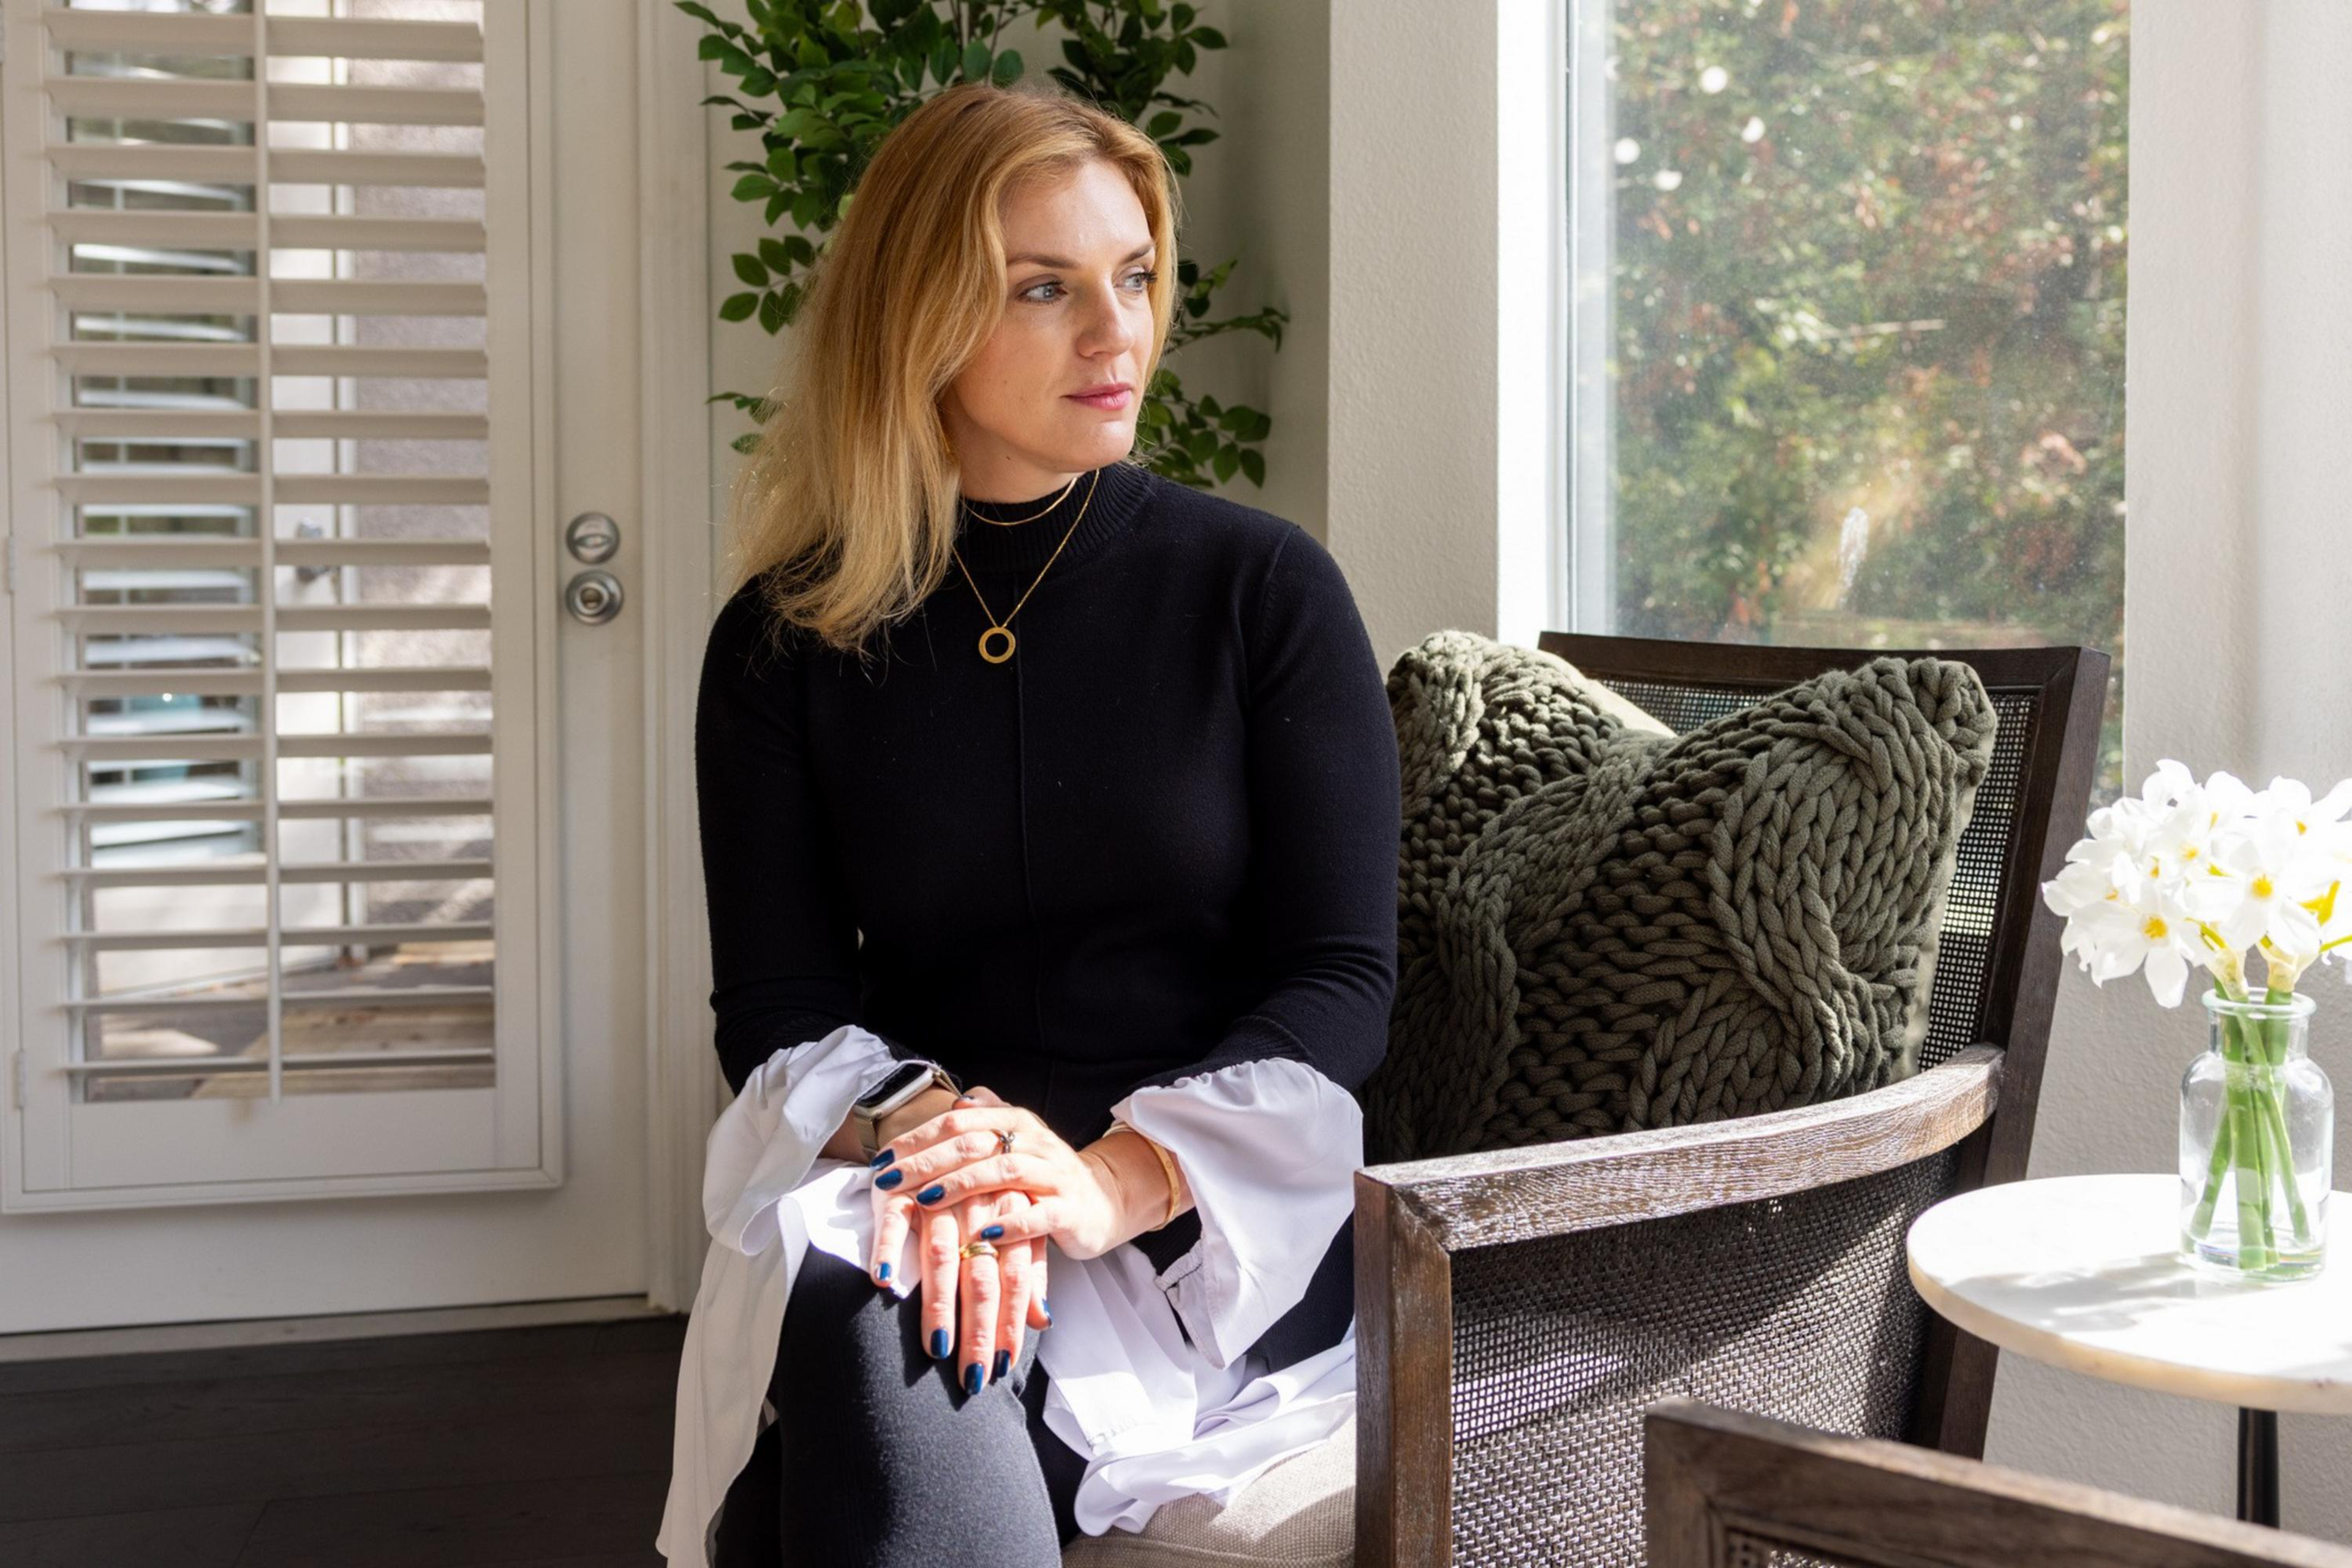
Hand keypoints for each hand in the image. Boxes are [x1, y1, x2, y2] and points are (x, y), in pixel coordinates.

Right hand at [866, 1088, 1051, 1391]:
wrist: (957, 1126)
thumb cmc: (987, 1190)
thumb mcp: (1016, 1225)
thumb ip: (1030, 1271)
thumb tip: (1044, 1321)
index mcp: (1011, 1218)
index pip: (1015, 1277)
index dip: (1010, 1321)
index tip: (1004, 1365)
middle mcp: (979, 1208)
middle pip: (983, 1275)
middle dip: (979, 1329)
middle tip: (971, 1377)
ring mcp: (941, 1196)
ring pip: (942, 1254)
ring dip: (938, 1304)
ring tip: (937, 1348)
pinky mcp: (904, 1185)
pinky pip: (896, 1216)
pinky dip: (889, 1247)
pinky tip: (884, 1282)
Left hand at [870, 1085, 1157, 1262]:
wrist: (1103, 1200)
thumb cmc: (1044, 1175)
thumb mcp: (1016, 1141)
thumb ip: (988, 1118)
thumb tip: (958, 1097)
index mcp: (1015, 1121)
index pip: (959, 1120)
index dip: (918, 1138)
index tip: (882, 1160)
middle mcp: (1034, 1142)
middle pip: (975, 1143)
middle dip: (927, 1161)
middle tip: (890, 1181)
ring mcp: (1054, 1175)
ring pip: (1004, 1172)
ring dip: (962, 1185)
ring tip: (927, 1200)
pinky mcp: (1069, 1210)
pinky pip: (1039, 1215)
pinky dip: (1011, 1223)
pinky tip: (985, 1233)